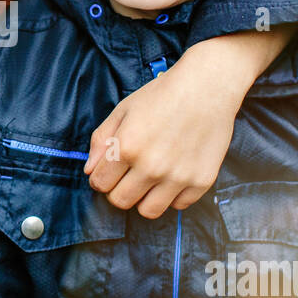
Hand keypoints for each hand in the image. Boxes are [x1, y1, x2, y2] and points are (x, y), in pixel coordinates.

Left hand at [84, 27, 292, 216]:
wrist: (207, 87)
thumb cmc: (163, 95)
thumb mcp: (124, 110)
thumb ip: (101, 140)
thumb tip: (90, 171)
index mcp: (127, 147)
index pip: (100, 184)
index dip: (100, 178)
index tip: (108, 171)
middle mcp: (151, 166)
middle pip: (121, 201)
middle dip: (117, 190)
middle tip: (127, 176)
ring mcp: (178, 177)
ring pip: (148, 211)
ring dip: (143, 199)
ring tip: (149, 180)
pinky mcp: (201, 181)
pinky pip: (178, 205)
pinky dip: (172, 196)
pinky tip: (172, 176)